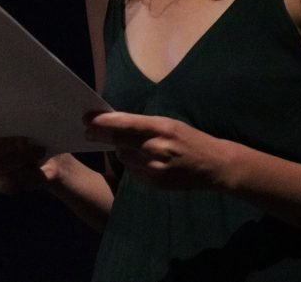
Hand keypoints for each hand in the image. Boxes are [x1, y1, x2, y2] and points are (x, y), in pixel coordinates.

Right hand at [0, 117, 50, 194]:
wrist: (52, 163)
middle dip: (5, 145)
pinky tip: (36, 168)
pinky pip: (8, 183)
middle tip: (26, 141)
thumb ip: (18, 122)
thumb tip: (16, 112)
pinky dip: (25, 174)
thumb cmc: (37, 139)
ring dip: (20, 159)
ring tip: (38, 152)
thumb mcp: (32, 127)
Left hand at [84, 112, 228, 189]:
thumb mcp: (169, 124)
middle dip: (100, 135)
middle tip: (87, 130)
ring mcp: (154, 168)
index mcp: (160, 128)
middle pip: (118, 141)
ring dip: (121, 150)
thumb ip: (144, 125)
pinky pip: (133, 171)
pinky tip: (143, 160)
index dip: (103, 121)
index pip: (124, 124)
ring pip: (123, 156)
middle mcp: (155, 147)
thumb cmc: (190, 139)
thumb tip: (115, 123)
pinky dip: (133, 164)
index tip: (87, 118)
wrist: (213, 166)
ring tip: (131, 146)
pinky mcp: (154, 183)